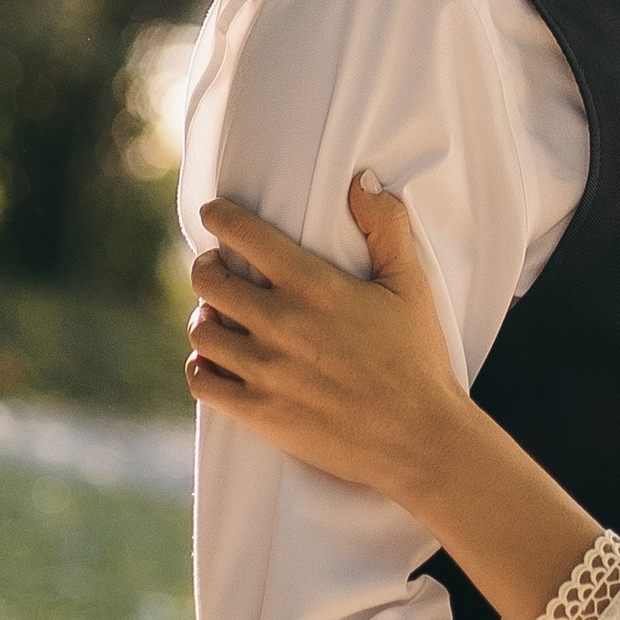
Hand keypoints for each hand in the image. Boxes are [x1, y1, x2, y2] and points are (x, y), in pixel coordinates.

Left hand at [186, 177, 464, 501]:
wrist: (419, 440)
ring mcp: (266, 371)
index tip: (214, 214)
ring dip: (205, 317)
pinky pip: (202, 380)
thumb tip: (362, 180)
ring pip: (201, 330)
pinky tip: (216, 360)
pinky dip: (201, 365)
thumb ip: (386, 226)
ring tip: (219, 316)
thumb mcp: (411, 284)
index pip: (245, 235)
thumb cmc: (418, 358)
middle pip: (208, 280)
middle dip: (208, 267)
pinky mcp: (258, 413)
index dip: (220, 217)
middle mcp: (282, 324)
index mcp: (315, 286)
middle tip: (218, 268)